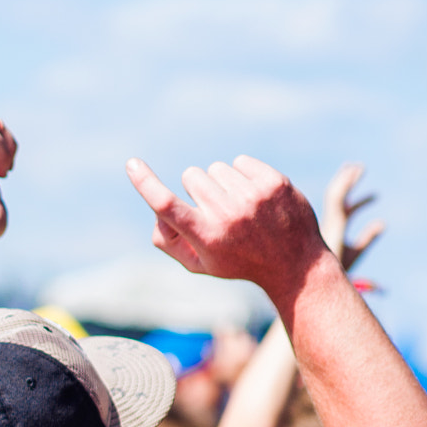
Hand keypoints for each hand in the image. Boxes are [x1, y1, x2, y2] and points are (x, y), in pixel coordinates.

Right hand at [126, 155, 328, 295]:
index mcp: (205, 237)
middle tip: (216, 211)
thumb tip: (158, 211)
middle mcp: (228, 215)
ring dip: (221, 183)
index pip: (167, 205)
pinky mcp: (273, 182)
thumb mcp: (198, 264)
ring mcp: (253, 196)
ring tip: (239, 207)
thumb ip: (168, 241)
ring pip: (216, 169)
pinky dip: (242, 175)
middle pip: (192, 177)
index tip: (132, 165)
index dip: (145, 183)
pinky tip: (254, 196)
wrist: (295, 263)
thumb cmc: (238, 262)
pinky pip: (240, 162)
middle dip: (197, 190)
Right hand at [320, 163, 382, 273]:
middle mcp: (329, 222)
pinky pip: (336, 197)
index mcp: (335, 229)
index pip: (348, 211)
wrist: (321, 279)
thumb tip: (383, 223)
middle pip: (337, 197)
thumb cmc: (335, 269)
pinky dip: (343, 184)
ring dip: (345, 179)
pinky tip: (352, 174)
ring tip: (358, 167)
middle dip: (346, 183)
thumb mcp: (357, 251)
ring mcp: (328, 220)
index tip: (377, 195)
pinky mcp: (330, 219)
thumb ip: (368, 237)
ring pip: (335, 194)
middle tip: (357, 168)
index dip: (361, 202)